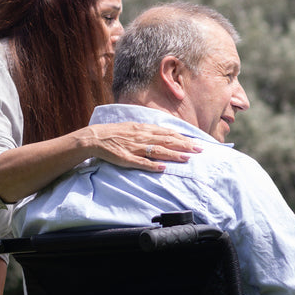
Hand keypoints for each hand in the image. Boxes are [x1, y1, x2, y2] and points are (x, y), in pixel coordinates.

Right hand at [80, 122, 199, 171]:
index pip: (168, 133)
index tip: (196, 143)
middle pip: (167, 141)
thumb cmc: (116, 133)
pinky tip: (163, 168)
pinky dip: (152, 165)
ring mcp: (135, 147)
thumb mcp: (134, 127)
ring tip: (186, 158)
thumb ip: (149, 131)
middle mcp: (142, 136)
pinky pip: (141, 162)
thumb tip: (165, 134)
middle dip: (184, 145)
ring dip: (173, 154)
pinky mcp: (127, 158)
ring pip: (157, 150)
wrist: (96, 137)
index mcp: (144, 129)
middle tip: (199, 150)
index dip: (183, 138)